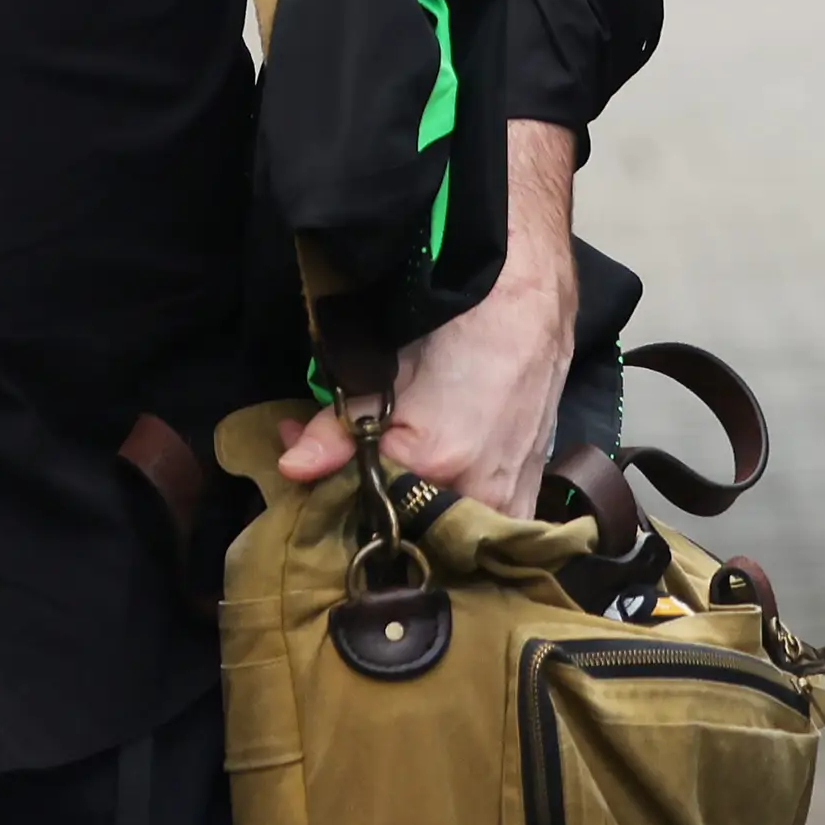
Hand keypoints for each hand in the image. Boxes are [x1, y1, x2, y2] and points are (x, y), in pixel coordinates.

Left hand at [279, 120, 579, 515]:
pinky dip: (446, 511)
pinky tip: (416, 480)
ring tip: (368, 460)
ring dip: (401, 506)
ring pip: (443, 532)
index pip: (361, 506)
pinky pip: (484, 527)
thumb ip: (342, 425)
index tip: (296, 456)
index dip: (321, 484)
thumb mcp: (386, 365)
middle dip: (357, 497)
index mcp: (439, 464)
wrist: (531, 293)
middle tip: (327, 452)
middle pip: (404, 526)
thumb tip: (293, 468)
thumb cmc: (458, 320)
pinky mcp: (530, 492)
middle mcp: (482, 496)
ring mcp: (513, 500)